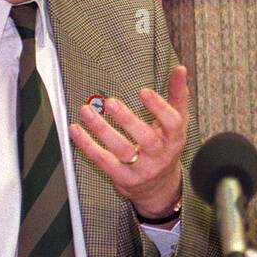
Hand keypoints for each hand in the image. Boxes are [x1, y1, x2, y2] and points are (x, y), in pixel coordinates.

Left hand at [69, 65, 189, 220]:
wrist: (158, 187)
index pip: (172, 123)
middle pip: (146, 139)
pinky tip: (76, 130)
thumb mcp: (176, 123)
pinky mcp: (122, 178)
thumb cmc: (165, 148)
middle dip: (127, 120)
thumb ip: (177, 95)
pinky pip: (103, 161)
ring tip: (86, 111)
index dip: (159, 108)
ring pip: (121, 150)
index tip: (144, 92)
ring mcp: (141, 169)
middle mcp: (160, 155)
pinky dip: (87, 146)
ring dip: (102, 130)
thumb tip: (180, 69)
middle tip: (110, 102)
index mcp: (174, 139)